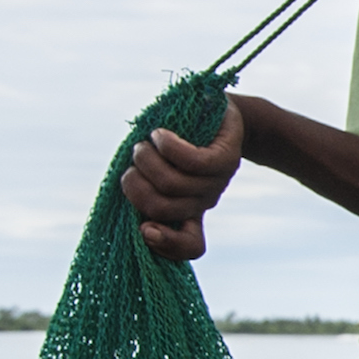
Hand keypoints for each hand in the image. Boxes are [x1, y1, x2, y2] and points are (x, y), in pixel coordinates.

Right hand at [120, 101, 246, 262]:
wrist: (218, 112)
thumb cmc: (178, 141)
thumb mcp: (156, 165)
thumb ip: (142, 186)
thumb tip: (133, 210)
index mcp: (189, 212)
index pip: (191, 246)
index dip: (166, 245)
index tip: (142, 228)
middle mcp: (204, 201)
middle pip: (161, 209)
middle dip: (134, 185)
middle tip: (132, 163)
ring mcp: (217, 182)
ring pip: (171, 183)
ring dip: (146, 160)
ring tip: (144, 143)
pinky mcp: (225, 158)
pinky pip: (191, 161)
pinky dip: (167, 146)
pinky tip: (159, 134)